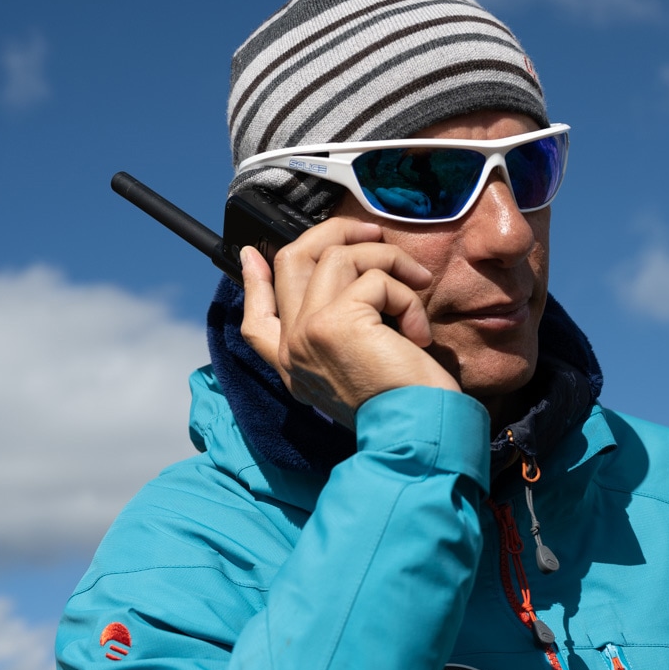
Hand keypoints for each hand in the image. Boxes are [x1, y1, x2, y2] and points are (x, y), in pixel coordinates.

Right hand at [239, 217, 458, 425]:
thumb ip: (339, 331)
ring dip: (388, 261)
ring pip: (337, 256)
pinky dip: (407, 296)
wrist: (415, 436)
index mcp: (292, 364)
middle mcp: (291, 347)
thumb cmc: (402, 405)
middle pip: (292, 260)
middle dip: (336, 233)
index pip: (255, 317)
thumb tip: (337, 291)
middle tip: (375, 234)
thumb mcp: (359, 367)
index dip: (253, 281)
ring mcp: (307, 333)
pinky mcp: (335, 324)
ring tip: (417, 288)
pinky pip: (375, 279)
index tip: (250, 256)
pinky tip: (418, 332)